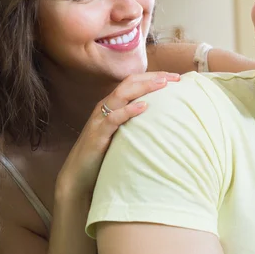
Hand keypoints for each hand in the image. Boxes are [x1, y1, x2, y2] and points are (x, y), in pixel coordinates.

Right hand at [56, 71, 179, 197]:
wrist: (78, 176)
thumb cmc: (103, 155)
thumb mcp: (122, 134)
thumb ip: (136, 123)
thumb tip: (163, 119)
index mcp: (112, 105)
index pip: (134, 82)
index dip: (154, 77)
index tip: (176, 78)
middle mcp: (105, 107)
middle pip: (129, 83)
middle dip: (153, 77)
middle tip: (175, 77)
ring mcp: (99, 120)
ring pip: (121, 95)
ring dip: (143, 87)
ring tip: (162, 84)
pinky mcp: (97, 135)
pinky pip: (113, 118)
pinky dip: (128, 110)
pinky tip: (143, 107)